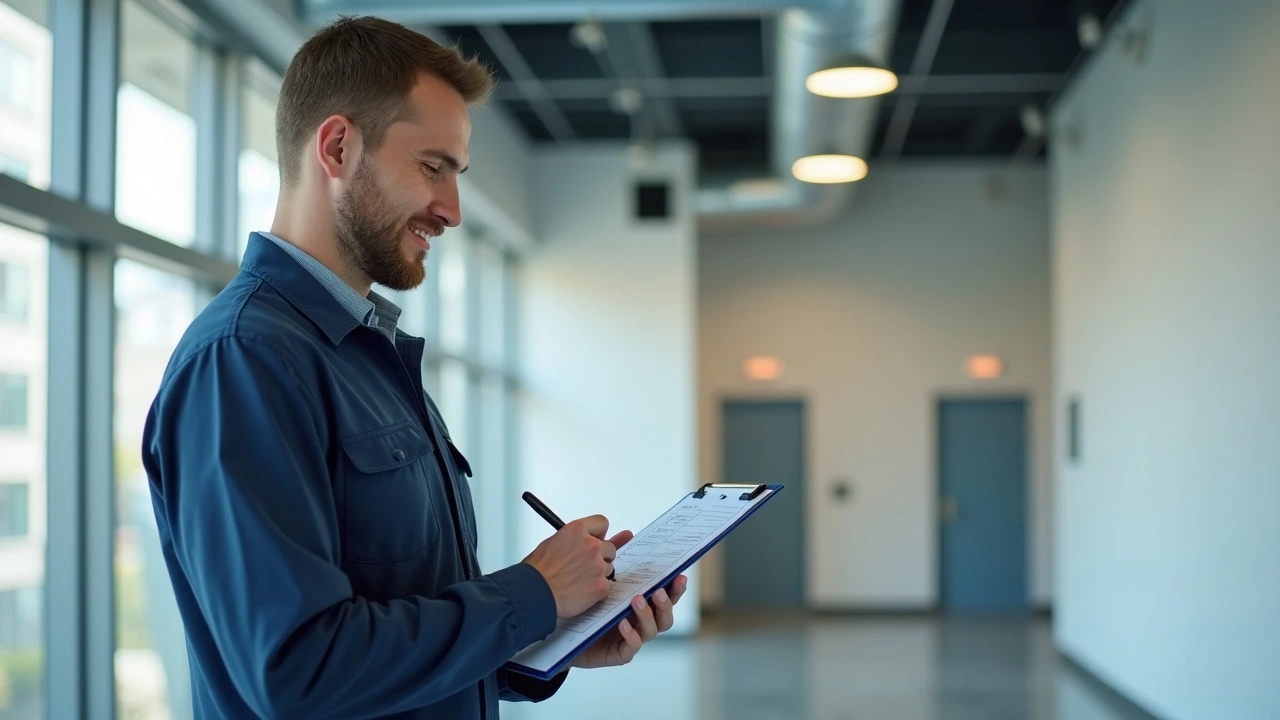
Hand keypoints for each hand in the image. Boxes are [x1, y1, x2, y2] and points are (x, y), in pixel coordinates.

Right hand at [523, 515, 616, 617]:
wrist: (534, 593)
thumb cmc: (537, 571)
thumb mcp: (552, 542)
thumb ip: (573, 540)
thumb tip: (582, 542)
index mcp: (577, 530)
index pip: (601, 523)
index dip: (599, 533)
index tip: (597, 539)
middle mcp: (591, 545)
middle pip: (609, 547)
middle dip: (601, 555)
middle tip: (586, 565)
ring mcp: (598, 565)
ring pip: (609, 567)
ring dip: (598, 573)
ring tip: (579, 581)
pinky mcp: (601, 585)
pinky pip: (606, 584)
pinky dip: (596, 589)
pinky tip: (581, 591)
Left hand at [570, 532, 688, 669]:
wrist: (561, 632)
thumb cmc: (585, 604)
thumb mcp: (599, 578)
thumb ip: (614, 556)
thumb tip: (628, 534)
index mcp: (640, 603)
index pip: (664, 594)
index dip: (675, 588)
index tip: (679, 575)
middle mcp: (640, 621)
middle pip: (665, 614)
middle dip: (666, 603)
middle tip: (657, 591)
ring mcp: (632, 638)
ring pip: (652, 630)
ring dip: (647, 615)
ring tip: (636, 601)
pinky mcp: (619, 653)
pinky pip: (631, 647)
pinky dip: (631, 635)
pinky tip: (622, 623)